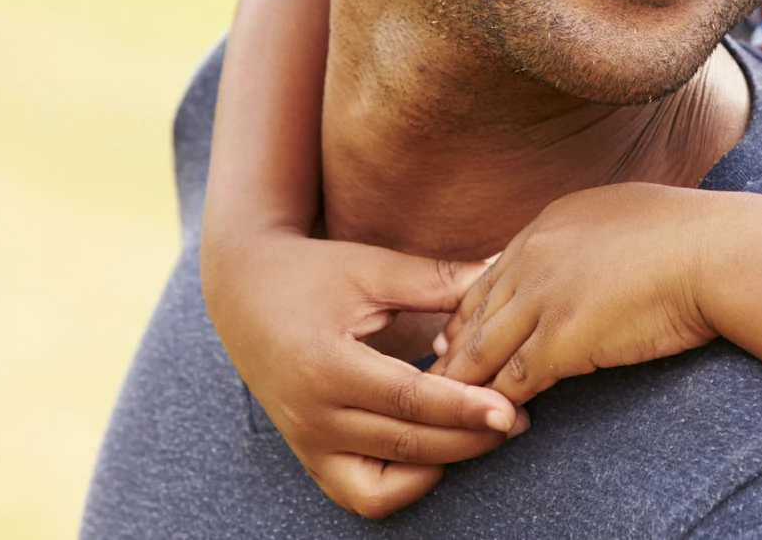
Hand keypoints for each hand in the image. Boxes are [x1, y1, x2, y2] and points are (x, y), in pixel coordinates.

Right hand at [200, 226, 524, 518]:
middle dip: (468, 438)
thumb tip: (502, 271)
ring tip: (485, 433)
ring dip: (444, 462)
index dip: (462, 408)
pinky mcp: (310, 456)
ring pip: (387, 482)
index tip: (509, 407)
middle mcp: (313, 415)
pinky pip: (361, 494)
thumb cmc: (311, 274)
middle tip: (517, 418)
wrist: (243, 292)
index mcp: (326, 366)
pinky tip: (438, 452)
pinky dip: (403, 486)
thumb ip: (435, 280)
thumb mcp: (370, 268)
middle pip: (406, 445)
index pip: (408, 400)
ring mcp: (307, 443)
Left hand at [429, 184, 733, 404]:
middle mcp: (534, 255)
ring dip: (463, 381)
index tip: (455, 331)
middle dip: (454, 346)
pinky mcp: (561, 338)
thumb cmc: (692, 234)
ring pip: (483, 348)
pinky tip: (493, 421)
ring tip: (446, 407)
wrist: (720, 250)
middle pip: (475, 310)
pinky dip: (498, 403)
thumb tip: (595, 246)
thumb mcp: (624, 212)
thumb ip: (592, 232)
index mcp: (547, 224)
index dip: (471, 308)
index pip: (491, 273)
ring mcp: (543, 297)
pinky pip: (514, 379)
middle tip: (434, 373)